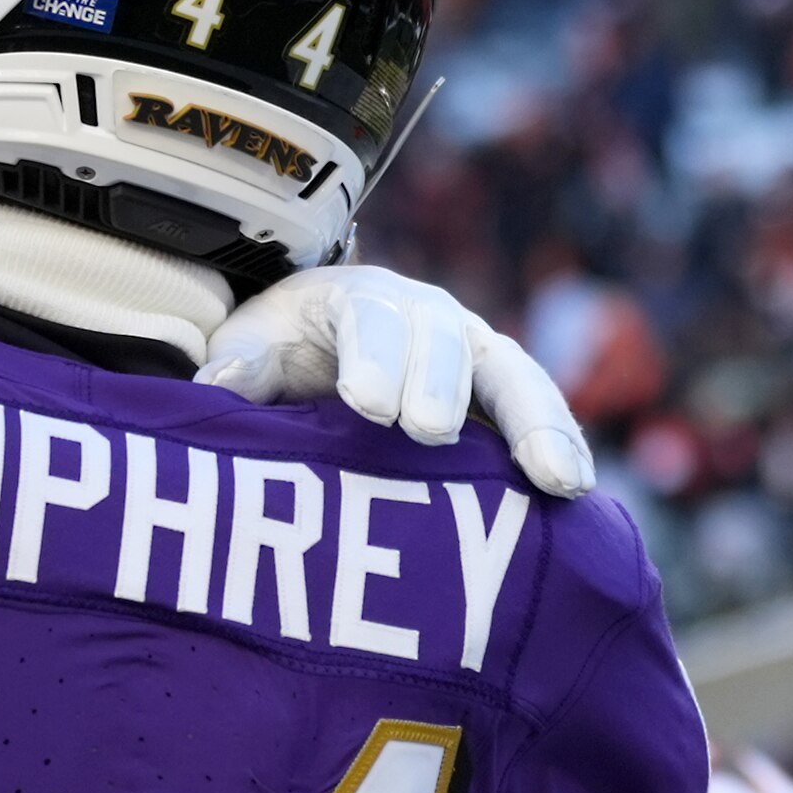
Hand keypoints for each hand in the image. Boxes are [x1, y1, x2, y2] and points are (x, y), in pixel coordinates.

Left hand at [197, 266, 595, 495]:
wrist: (323, 344)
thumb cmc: (286, 350)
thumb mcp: (253, 347)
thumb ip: (239, 364)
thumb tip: (216, 385)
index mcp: (363, 300)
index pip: (373, 320)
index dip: (374, 358)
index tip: (366, 404)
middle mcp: (430, 319)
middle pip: (447, 342)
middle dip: (440, 385)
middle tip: (427, 433)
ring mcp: (476, 356)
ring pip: (512, 377)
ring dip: (534, 424)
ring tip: (554, 478)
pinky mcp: (503, 399)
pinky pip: (539, 415)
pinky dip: (562, 446)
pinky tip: (576, 492)